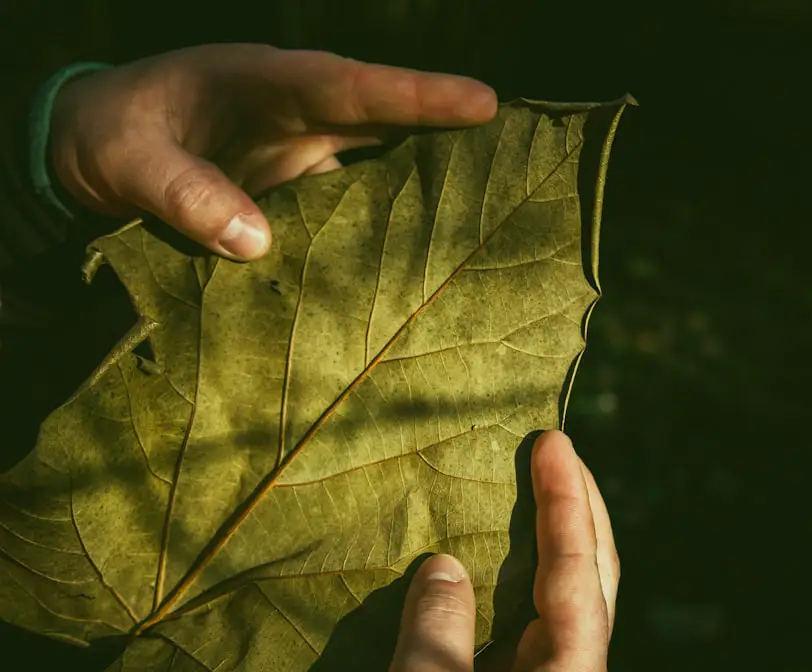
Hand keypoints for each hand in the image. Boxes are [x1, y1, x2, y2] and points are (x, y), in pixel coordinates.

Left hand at [49, 43, 496, 260]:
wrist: (85, 151)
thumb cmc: (105, 137)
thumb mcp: (127, 158)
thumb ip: (183, 193)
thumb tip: (257, 242)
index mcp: (262, 82)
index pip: (350, 86)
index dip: (417, 95)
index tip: (484, 103)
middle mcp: (297, 113)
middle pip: (388, 116)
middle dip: (453, 127)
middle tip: (529, 147)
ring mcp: (302, 152)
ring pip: (383, 159)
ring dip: (434, 177)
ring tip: (500, 202)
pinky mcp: (298, 191)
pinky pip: (356, 204)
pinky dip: (391, 222)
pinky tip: (425, 252)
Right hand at [365, 430, 619, 671]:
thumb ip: (438, 624)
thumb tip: (444, 566)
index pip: (576, 569)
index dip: (565, 500)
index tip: (553, 441)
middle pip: (587, 575)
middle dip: (575, 510)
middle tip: (554, 449)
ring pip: (554, 601)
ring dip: (543, 541)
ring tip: (527, 486)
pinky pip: (517, 625)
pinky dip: (507, 579)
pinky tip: (481, 556)